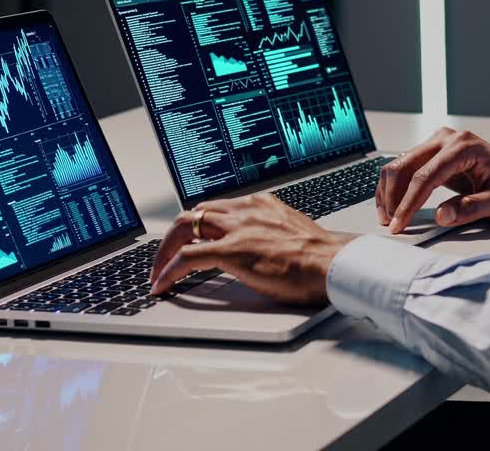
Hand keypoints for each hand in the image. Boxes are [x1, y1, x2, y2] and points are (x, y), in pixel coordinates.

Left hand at [149, 193, 353, 304]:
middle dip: (174, 235)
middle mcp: (245, 209)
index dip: (196, 226)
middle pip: (194, 213)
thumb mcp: (288, 235)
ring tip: (157, 271)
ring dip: (165, 250)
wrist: (333, 264)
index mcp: (259, 204)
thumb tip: (254, 251)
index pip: (215, 208)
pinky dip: (169, 270)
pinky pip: (188, 257)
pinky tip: (163, 284)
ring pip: (184, 227)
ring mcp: (237, 228)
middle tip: (164, 255)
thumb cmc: (318, 258)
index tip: (187, 239)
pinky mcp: (232, 251)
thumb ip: (265, 236)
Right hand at [377, 127, 489, 232]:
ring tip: (389, 218)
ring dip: (388, 192)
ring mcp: (436, 141)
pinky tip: (393, 205)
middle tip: (392, 224)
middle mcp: (446, 138)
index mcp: (464, 147)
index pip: (426, 175)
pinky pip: (403, 166)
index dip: (409, 202)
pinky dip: (393, 187)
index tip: (400, 224)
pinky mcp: (429, 150)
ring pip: (399, 164)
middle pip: (405, 165)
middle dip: (393, 197)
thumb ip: (474, 208)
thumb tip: (442, 215)